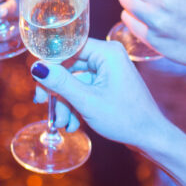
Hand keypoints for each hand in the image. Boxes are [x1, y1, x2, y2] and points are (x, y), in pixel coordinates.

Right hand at [30, 38, 167, 151]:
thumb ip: (60, 82)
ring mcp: (108, 71)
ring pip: (74, 81)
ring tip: (62, 124)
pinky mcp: (107, 85)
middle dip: (56, 89)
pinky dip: (75, 105)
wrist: (150, 138)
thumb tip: (36, 67)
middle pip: (69, 66)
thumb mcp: (87, 101)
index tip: (35, 79)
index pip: (68, 47)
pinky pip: (83, 89)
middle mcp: (108, 57)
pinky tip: (72, 124)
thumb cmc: (126, 118)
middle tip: (41, 103)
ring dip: (65, 102)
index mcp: (107, 52)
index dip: (49, 63)